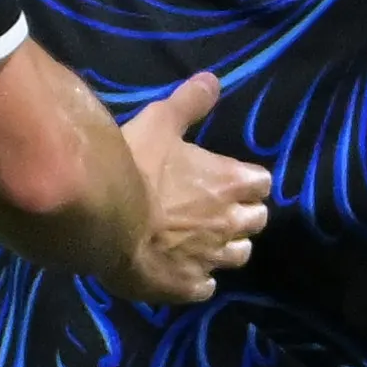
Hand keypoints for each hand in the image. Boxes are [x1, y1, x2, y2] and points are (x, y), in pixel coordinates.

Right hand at [111, 69, 269, 304]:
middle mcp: (231, 222)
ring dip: (225, 247)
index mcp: (232, 182)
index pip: (262, 183)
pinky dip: (198, 279)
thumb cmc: (135, 166)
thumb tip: (213, 79)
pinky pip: (205, 287)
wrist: (104, 219)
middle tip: (214, 209)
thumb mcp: (160, 123)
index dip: (246, 182)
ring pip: (238, 255)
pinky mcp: (189, 287)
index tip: (228, 180)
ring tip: (202, 242)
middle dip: (242, 215)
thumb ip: (189, 104)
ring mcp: (211, 258)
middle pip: (257, 221)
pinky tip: (181, 271)